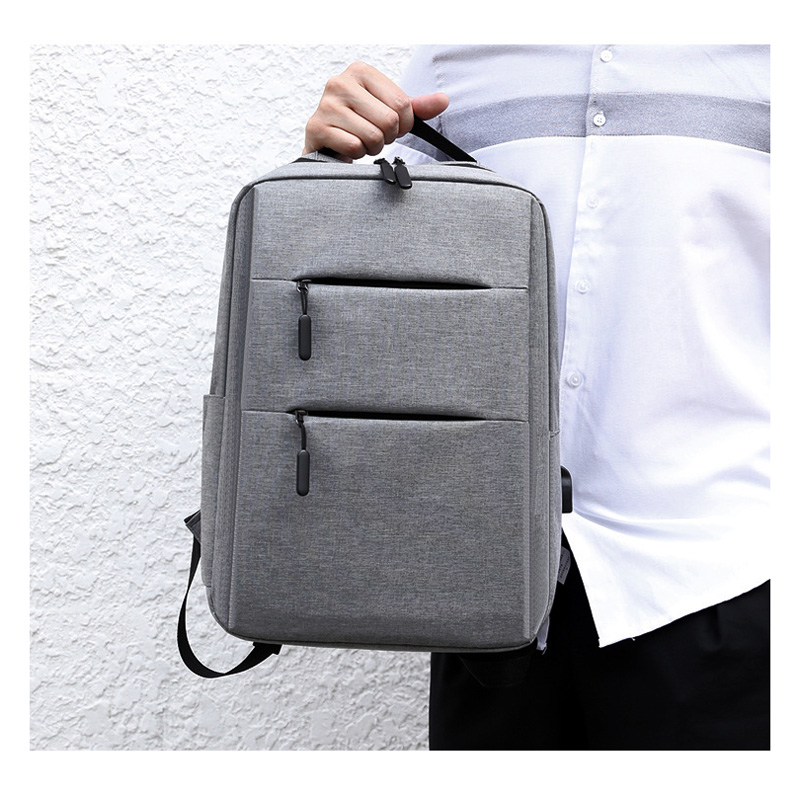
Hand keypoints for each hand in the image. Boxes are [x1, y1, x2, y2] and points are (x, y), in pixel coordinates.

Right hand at [303, 61, 448, 160]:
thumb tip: (443, 100)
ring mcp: (326, 104)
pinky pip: (354, 147)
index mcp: (361, 71)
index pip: (402, 105)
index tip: (392, 127)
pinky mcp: (317, 127)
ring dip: (372, 147)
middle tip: (374, 135)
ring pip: (372, 136)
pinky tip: (348, 147)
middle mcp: (340, 82)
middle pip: (389, 121)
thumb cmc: (358, 122)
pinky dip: (357, 154)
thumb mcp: (388, 110)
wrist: (325, 141)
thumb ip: (416, 106)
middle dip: (387, 137)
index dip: (404, 125)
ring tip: (360, 139)